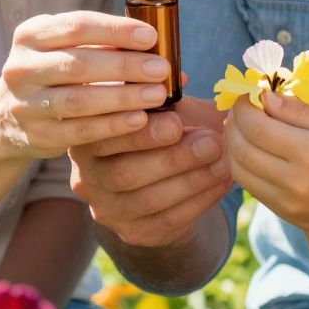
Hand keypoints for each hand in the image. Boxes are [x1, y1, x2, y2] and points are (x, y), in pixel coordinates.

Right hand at [0, 12, 174, 160]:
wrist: (8, 115)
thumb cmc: (55, 72)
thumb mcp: (67, 49)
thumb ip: (107, 46)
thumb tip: (162, 50)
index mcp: (30, 35)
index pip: (76, 26)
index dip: (116, 30)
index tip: (150, 35)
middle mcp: (21, 67)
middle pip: (78, 64)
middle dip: (125, 66)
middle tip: (160, 68)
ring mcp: (25, 104)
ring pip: (77, 100)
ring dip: (122, 97)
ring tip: (156, 95)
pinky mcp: (36, 135)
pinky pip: (78, 131)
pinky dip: (111, 125)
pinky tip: (139, 120)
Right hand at [68, 94, 232, 247]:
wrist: (161, 182)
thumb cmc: (160, 129)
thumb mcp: (154, 106)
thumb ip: (157, 91)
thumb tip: (177, 75)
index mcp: (85, 138)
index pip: (103, 137)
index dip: (139, 132)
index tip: (177, 120)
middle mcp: (87, 178)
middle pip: (125, 173)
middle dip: (173, 158)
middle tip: (211, 142)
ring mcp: (108, 210)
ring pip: (149, 200)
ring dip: (192, 179)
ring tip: (223, 160)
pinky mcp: (134, 233)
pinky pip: (168, 220)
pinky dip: (200, 200)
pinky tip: (223, 181)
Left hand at [225, 90, 308, 233]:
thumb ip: (298, 110)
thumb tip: (263, 97)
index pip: (257, 127)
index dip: (244, 108)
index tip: (247, 95)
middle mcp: (294, 182)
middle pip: (242, 150)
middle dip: (233, 125)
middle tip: (239, 110)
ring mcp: (287, 202)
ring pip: (240, 171)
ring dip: (232, 146)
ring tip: (240, 128)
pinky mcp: (284, 214)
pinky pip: (251, 187)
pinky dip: (243, 165)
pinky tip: (251, 149)